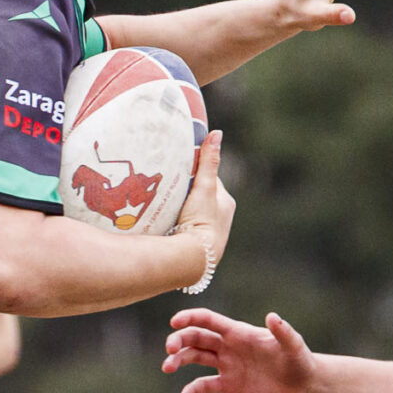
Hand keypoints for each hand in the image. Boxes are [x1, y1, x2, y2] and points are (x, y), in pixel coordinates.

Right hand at [162, 308, 315, 392]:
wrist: (303, 384)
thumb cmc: (300, 359)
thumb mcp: (293, 345)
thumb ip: (283, 331)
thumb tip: (272, 316)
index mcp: (239, 332)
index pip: (208, 320)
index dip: (190, 318)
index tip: (174, 323)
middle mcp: (228, 346)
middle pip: (196, 338)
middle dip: (179, 341)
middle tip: (169, 351)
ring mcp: (226, 365)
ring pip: (194, 358)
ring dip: (178, 361)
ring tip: (167, 368)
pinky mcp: (228, 384)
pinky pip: (204, 385)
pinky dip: (191, 390)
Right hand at [174, 129, 233, 276]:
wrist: (195, 258)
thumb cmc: (202, 221)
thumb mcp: (204, 187)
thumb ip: (208, 162)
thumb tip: (216, 133)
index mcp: (226, 202)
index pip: (209, 180)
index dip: (194, 174)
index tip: (179, 171)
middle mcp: (222, 217)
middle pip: (200, 196)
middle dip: (187, 192)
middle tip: (169, 190)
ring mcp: (210, 232)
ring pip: (193, 212)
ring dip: (181, 209)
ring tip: (165, 207)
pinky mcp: (198, 245)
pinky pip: (187, 227)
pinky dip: (179, 224)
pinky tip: (167, 225)